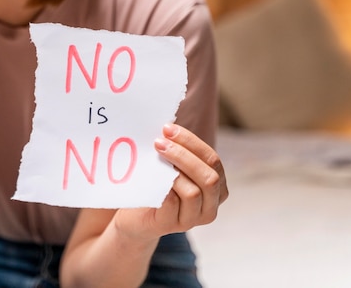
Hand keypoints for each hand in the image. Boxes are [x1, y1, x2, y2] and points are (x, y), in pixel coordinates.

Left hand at [114, 124, 227, 239]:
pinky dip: (162, 187)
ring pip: (193, 192)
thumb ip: (178, 151)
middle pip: (209, 177)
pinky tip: (150, 175)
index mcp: (217, 188)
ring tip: (154, 157)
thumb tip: (170, 125)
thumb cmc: (156, 186)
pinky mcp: (170, 225)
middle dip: (183, 155)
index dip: (192, 142)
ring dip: (173, 170)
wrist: (134, 217)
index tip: (168, 129)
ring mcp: (192, 219)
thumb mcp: (172, 167)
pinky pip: (172, 204)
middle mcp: (210, 206)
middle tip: (159, 142)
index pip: (213, 160)